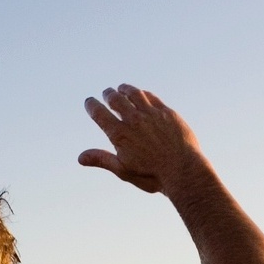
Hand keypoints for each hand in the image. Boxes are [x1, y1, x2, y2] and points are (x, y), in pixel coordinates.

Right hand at [80, 85, 208, 197]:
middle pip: (116, 100)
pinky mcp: (167, 112)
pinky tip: (141, 94)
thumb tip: (80, 158)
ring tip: (121, 88)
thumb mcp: (123, 170)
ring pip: (134, 94)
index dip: (92, 106)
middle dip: (108, 94)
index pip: (99, 114)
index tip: (89, 102)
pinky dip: (143, 94)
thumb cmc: (152, 175)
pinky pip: (151, 97)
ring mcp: (151, 114)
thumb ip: (102, 160)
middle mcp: (133, 120)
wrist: (183, 170)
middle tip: (106, 93)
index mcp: (119, 135)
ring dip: (125, 89)